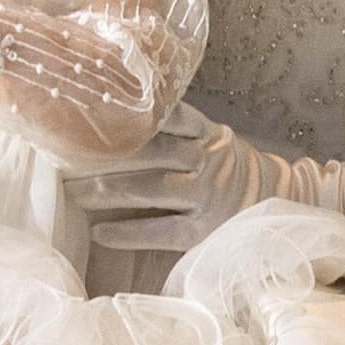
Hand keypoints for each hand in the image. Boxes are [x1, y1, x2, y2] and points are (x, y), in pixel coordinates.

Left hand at [68, 106, 300, 261]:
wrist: (279, 202)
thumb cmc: (229, 168)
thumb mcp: (212, 138)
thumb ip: (177, 127)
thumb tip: (117, 114)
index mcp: (205, 132)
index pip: (166, 114)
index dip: (129, 114)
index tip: (91, 111)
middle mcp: (205, 158)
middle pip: (149, 150)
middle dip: (105, 153)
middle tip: (65, 156)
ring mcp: (206, 194)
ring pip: (150, 187)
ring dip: (108, 190)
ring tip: (74, 193)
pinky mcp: (205, 229)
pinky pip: (161, 230)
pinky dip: (129, 232)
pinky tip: (100, 233)